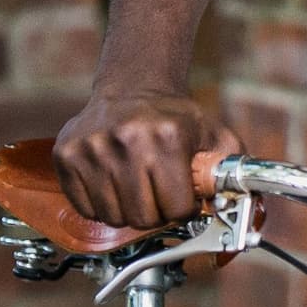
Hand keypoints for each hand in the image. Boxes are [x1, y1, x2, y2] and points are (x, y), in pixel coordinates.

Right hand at [55, 86, 232, 232]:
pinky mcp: (65, 155)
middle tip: (159, 198)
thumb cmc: (174, 118)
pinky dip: (102, 206)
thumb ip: (230, 169)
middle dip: (157, 215)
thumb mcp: (212, 135)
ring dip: (128, 212)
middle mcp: (126, 140)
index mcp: (167, 136)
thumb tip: (240, 202)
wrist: (132, 88)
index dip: (183, 210)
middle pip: (143, 217)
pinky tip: (114, 185)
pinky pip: (86, 209)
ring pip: (113, 217)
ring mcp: (91, 148)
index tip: (182, 200)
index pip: (177, 208)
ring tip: (137, 189)